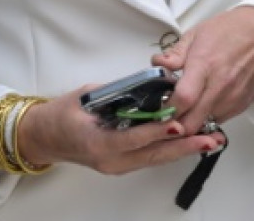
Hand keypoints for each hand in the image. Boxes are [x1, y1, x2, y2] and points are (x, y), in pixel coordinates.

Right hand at [14, 86, 223, 174]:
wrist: (43, 137)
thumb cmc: (59, 114)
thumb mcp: (84, 96)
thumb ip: (116, 93)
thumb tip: (145, 86)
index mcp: (96, 142)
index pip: (131, 138)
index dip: (155, 132)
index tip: (177, 125)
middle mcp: (110, 160)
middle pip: (152, 155)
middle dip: (184, 147)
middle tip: (210, 138)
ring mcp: (117, 166)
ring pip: (156, 159)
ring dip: (183, 150)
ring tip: (210, 141)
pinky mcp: (122, 165)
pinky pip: (150, 158)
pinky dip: (169, 150)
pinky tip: (188, 144)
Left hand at [152, 6, 253, 132]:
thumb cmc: (231, 30)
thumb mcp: (196, 34)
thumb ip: (175, 54)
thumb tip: (158, 64)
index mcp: (204, 65)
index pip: (183, 98)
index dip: (166, 108)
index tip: (156, 106)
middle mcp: (220, 87)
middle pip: (192, 121)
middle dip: (174, 124)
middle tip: (164, 115)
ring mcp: (233, 99)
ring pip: (205, 125)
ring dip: (190, 122)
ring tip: (181, 109)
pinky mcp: (243, 105)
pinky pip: (219, 120)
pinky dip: (206, 118)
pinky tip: (199, 106)